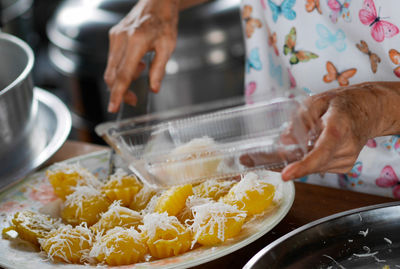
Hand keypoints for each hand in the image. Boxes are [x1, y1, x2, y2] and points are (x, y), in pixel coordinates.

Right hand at [105, 0, 178, 112]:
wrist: (156, 2)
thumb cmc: (164, 23)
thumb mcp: (168, 46)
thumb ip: (159, 69)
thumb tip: (153, 89)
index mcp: (136, 41)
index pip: (123, 74)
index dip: (118, 94)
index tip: (113, 107)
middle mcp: (121, 39)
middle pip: (113, 75)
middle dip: (121, 91)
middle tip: (134, 99)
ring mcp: (115, 37)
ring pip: (111, 68)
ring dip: (123, 79)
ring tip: (143, 69)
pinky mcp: (113, 36)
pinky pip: (113, 59)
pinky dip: (123, 67)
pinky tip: (138, 62)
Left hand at [281, 82, 399, 180]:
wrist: (369, 110)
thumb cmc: (343, 104)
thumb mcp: (317, 101)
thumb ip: (300, 119)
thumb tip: (284, 141)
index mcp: (339, 127)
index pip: (322, 151)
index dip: (303, 166)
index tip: (285, 175)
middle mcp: (347, 146)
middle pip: (314, 163)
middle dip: (297, 159)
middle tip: (288, 146)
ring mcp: (349, 158)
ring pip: (315, 167)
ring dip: (307, 156)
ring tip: (314, 137)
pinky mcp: (346, 166)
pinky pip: (321, 167)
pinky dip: (314, 159)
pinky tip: (320, 144)